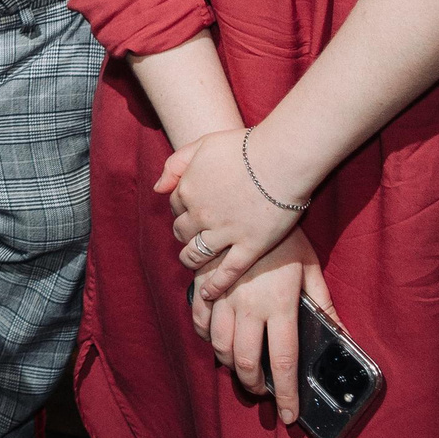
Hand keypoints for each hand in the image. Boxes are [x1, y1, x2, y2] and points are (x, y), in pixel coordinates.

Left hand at [160, 126, 309, 301]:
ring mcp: (225, 233)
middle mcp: (201, 214)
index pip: (175, 204)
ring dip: (190, 260)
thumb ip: (176, 163)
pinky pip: (227, 272)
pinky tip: (208, 293)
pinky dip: (214, 285)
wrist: (280, 159)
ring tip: (192, 263)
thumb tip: (158, 188)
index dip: (181, 207)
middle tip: (190, 237)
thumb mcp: (203, 144)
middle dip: (183, 234)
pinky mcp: (249, 247)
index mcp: (188, 189)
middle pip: (182, 231)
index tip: (188, 211)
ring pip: (198, 254)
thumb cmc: (245, 146)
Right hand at [192, 229, 333, 426]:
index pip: (282, 362)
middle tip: (263, 391)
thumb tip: (343, 334)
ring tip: (241, 368)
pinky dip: (206, 336)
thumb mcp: (311, 268)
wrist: (250, 197)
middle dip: (254, 385)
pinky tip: (215, 339)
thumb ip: (325, 305)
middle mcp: (249, 306)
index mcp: (279, 306)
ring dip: (229, 364)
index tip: (288, 414)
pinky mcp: (204, 282)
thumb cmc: (287, 234)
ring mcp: (223, 295)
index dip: (284, 393)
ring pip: (219, 345)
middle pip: (244, 361)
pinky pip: (199, 319)